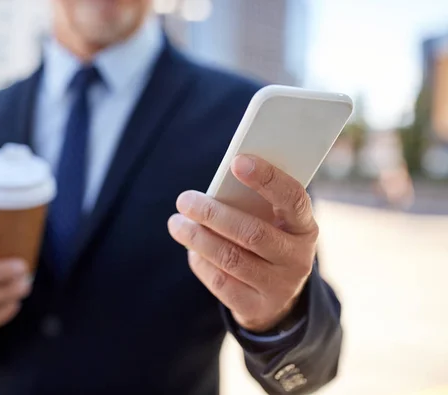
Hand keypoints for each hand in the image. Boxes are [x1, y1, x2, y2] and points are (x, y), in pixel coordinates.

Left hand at [168, 155, 316, 331]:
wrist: (275, 299)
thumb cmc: (266, 242)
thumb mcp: (271, 223)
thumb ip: (252, 205)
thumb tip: (214, 189)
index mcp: (304, 227)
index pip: (293, 198)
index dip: (268, 179)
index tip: (237, 162)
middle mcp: (297, 258)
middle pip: (252, 233)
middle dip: (214, 214)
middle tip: (185, 200)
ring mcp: (278, 286)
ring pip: (230, 258)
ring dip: (197, 238)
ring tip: (176, 223)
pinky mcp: (255, 307)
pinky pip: (220, 281)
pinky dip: (200, 262)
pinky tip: (191, 248)